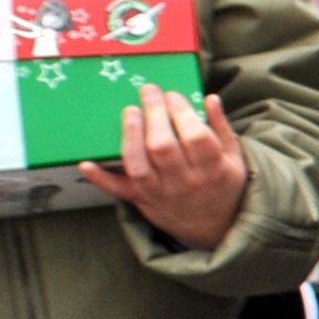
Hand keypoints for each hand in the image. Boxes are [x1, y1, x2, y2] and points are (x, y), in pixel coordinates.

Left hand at [79, 86, 250, 248]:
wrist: (212, 227)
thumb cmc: (221, 183)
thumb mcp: (233, 157)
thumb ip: (221, 127)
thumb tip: (210, 98)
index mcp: (213, 169)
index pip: (195, 136)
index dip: (182, 112)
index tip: (173, 96)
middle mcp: (185, 182)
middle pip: (163, 147)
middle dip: (154, 115)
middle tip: (149, 91)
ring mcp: (160, 193)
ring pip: (139, 166)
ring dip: (130, 136)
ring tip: (130, 111)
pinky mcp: (141, 199)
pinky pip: (117, 190)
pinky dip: (99, 178)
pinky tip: (85, 163)